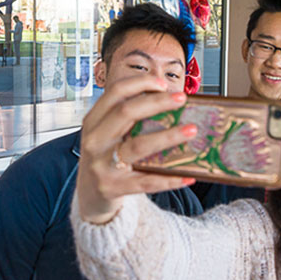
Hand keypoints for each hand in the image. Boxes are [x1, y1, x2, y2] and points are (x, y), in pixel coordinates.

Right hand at [77, 76, 196, 223]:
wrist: (89, 196)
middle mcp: (95, 140)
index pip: (115, 93)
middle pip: (126, 113)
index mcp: (94, 121)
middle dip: (157, 102)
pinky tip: (187, 176)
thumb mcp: (106, 135)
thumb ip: (126, 119)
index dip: (140, 83)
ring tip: (191, 130)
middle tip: (182, 99)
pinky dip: (169, 179)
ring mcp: (102, 165)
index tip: (162, 83)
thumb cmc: (105, 159)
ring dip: (168, 136)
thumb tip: (169, 102)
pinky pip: (146, 182)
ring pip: (138, 146)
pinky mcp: (112, 187)